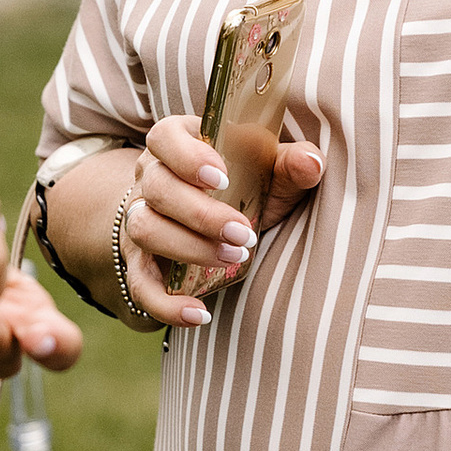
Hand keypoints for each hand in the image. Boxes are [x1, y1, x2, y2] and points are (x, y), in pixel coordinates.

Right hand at [114, 111, 324, 331]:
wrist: (214, 221)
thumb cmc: (244, 185)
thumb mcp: (268, 173)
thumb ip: (288, 165)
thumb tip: (310, 163)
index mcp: (178, 143)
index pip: (164, 137)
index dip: (187, 157)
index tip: (220, 177)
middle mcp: (151, 178)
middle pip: (158, 189)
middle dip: (201, 215)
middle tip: (243, 233)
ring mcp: (140, 219)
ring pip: (145, 230)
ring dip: (188, 248)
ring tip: (233, 259)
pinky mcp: (141, 262)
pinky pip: (140, 286)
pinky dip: (165, 304)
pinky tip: (200, 313)